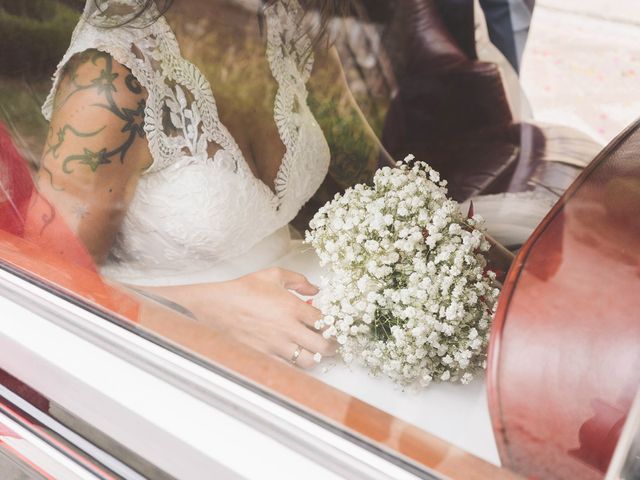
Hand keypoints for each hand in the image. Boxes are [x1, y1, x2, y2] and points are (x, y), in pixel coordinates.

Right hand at [191, 268, 335, 368]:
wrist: (217, 306)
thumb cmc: (243, 290)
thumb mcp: (273, 275)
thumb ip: (298, 280)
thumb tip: (314, 290)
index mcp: (293, 308)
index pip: (325, 322)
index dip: (333, 325)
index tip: (333, 326)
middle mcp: (288, 329)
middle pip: (323, 346)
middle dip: (331, 346)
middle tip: (331, 344)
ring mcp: (276, 346)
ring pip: (308, 361)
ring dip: (315, 358)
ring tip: (313, 352)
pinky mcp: (264, 356)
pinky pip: (288, 369)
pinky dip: (295, 366)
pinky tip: (294, 359)